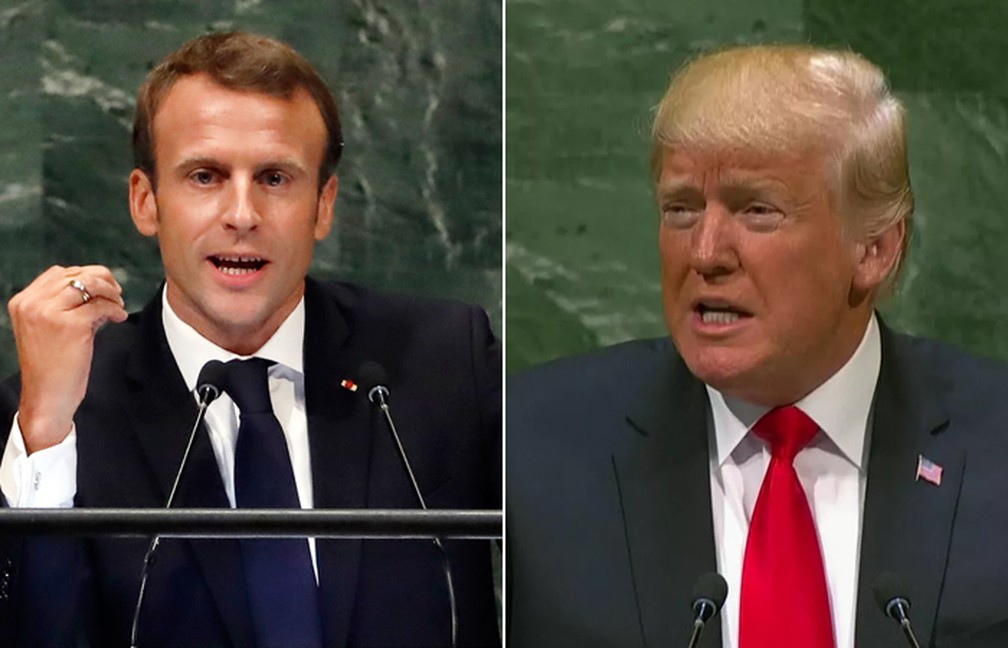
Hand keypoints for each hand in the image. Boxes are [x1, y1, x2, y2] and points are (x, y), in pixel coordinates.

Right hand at [8, 265, 127, 452]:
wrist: (47, 397)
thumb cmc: (51, 366)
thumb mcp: (47, 328)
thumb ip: (62, 305)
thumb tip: (97, 286)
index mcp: (23, 302)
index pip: (58, 273)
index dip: (85, 276)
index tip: (102, 288)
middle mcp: (32, 303)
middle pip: (76, 274)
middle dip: (102, 280)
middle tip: (117, 294)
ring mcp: (50, 312)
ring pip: (90, 284)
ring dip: (111, 292)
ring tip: (119, 305)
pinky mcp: (71, 325)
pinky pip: (102, 306)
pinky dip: (116, 310)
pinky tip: (119, 318)